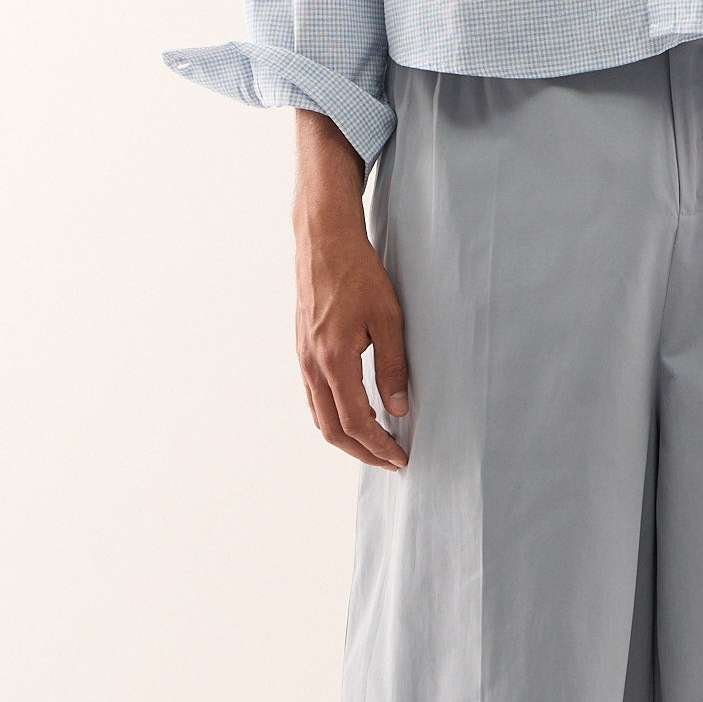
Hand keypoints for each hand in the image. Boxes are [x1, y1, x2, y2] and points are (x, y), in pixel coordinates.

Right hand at [293, 110, 409, 470]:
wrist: (323, 241)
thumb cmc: (359, 274)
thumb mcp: (389, 319)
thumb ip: (393, 367)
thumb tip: (399, 410)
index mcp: (333, 359)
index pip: (356, 421)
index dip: (379, 446)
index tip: (401, 458)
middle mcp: (311, 364)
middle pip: (331, 429)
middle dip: (362, 452)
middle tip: (391, 461)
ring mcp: (302, 358)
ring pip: (319, 415)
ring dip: (346, 436)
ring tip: (376, 443)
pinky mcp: (301, 349)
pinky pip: (313, 396)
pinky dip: (333, 415)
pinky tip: (355, 412)